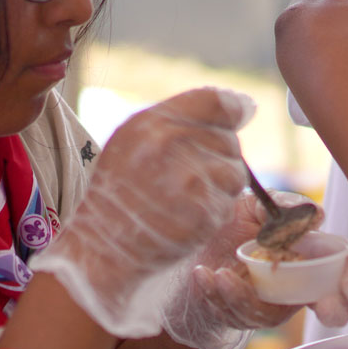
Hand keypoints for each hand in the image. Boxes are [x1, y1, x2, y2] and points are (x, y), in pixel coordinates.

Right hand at [33, 88, 250, 337]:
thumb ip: (183, 117)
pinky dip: (214, 210)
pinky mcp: (204, 213)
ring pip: (236, 173)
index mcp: (153, 122)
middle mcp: (172, 146)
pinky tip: (187, 215)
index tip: (236, 121)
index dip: (233, 112)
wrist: (103, 246)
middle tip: (187, 176)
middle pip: (230, 140)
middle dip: (218, 156)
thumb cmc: (121, 189)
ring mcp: (191, 181)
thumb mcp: (134, 139)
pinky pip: (229, 203)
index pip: (217, 102)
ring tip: (187, 195)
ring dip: (220, 185)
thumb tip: (245, 107)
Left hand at [162, 191, 347, 348]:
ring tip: (219, 274)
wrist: (192, 249)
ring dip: (245, 297)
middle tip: (324, 307)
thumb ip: (284, 205)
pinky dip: (219, 295)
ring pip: (271, 314)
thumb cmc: (230, 225)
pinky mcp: (247, 317)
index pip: (342, 265)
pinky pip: (239, 314)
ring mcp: (274, 304)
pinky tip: (204, 274)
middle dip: (333, 309)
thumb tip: (317, 217)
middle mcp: (299, 282)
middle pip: (331, 305)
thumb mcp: (254, 207)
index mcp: (309, 252)